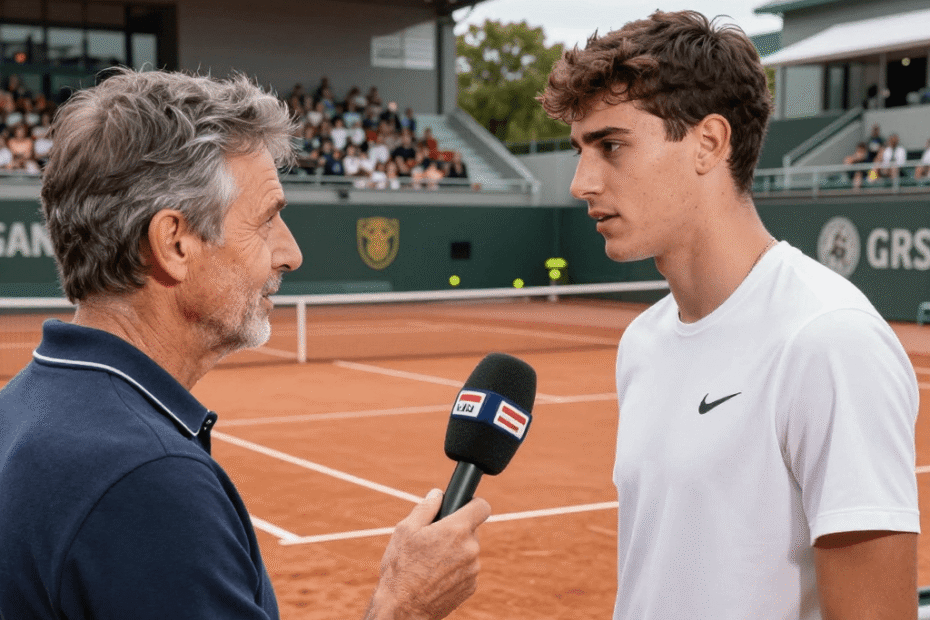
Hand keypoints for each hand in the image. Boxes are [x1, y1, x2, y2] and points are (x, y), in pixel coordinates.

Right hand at [364, 489, 490, 619]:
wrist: (403, 608)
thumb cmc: (401, 568)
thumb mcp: (405, 530)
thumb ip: (425, 507)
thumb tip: (437, 494)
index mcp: (457, 530)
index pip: (482, 507)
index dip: (473, 504)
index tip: (465, 506)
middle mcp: (471, 549)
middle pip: (471, 530)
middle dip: (456, 531)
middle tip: (433, 539)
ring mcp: (473, 570)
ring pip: (468, 551)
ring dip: (455, 551)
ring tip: (430, 562)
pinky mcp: (471, 587)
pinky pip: (466, 569)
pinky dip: (455, 569)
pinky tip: (435, 576)